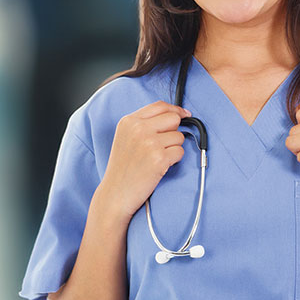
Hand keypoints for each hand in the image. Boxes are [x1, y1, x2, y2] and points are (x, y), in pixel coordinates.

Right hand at [99, 101, 190, 217]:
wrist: (115, 193)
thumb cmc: (123, 167)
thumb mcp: (126, 137)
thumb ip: (144, 123)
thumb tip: (175, 114)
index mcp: (129, 121)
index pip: (160, 106)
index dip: (175, 109)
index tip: (184, 114)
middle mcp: (138, 128)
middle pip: (173, 118)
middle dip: (174, 131)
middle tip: (163, 145)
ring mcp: (149, 143)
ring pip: (179, 136)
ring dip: (173, 148)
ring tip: (157, 158)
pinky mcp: (159, 158)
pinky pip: (180, 152)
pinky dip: (174, 160)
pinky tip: (160, 166)